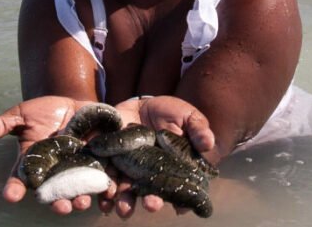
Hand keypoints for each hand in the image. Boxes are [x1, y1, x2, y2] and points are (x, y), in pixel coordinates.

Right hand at [0, 96, 114, 213]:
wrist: (75, 105)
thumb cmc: (45, 112)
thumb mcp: (23, 114)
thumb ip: (5, 123)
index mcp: (31, 164)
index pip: (20, 179)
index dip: (14, 188)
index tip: (10, 195)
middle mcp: (52, 173)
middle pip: (51, 193)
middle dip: (54, 202)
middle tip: (59, 207)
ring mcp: (74, 171)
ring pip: (75, 191)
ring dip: (78, 199)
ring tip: (80, 203)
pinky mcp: (95, 166)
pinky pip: (99, 180)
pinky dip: (103, 187)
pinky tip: (106, 190)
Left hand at [106, 96, 215, 217]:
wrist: (141, 104)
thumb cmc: (171, 114)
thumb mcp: (188, 117)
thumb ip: (198, 130)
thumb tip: (208, 143)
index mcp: (172, 170)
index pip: (175, 189)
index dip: (177, 200)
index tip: (177, 205)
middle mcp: (151, 176)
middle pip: (150, 195)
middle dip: (150, 202)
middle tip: (151, 204)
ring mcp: (130, 170)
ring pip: (126, 192)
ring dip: (125, 203)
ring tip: (123, 208)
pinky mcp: (111, 161)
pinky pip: (106, 179)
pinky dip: (103, 192)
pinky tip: (104, 200)